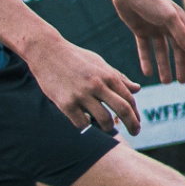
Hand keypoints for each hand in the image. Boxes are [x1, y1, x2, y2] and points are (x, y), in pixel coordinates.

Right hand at [26, 35, 140, 134]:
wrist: (47, 52)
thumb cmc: (76, 58)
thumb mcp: (101, 64)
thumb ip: (119, 77)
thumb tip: (137, 89)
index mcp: (109, 76)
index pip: (129, 99)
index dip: (135, 113)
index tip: (138, 123)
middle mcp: (98, 85)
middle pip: (122, 110)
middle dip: (132, 124)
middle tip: (136, 133)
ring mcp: (82, 95)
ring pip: (104, 119)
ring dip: (109, 127)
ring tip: (109, 128)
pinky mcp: (65, 103)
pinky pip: (82, 122)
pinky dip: (86, 125)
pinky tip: (85, 122)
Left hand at [113, 0, 184, 83]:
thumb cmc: (152, 1)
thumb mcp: (169, 17)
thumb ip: (181, 33)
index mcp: (180, 22)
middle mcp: (169, 26)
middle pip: (176, 50)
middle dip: (180, 66)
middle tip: (182, 82)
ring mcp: (154, 29)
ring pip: (161, 52)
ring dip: (164, 66)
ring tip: (165, 82)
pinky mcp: (140, 30)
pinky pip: (144, 49)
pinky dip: (146, 60)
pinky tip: (146, 73)